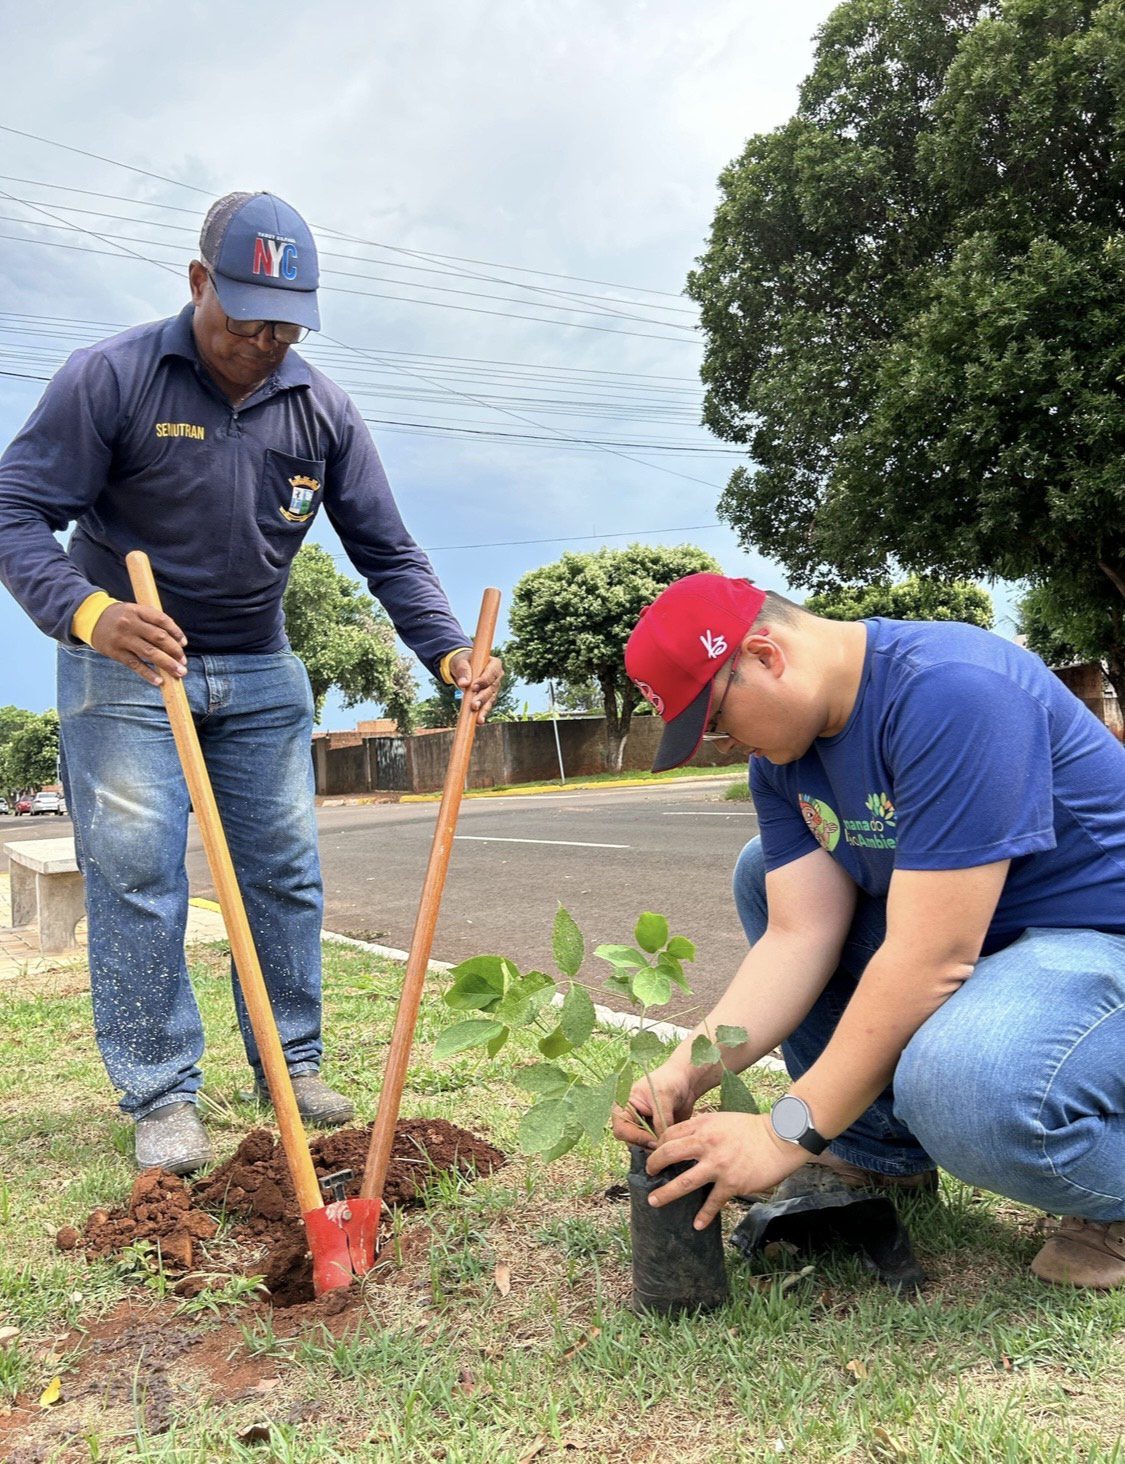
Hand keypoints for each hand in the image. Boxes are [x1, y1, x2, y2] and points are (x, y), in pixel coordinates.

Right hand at [89, 602, 187, 686]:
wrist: (92, 619)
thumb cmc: (121, 617)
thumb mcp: (135, 611)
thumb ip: (153, 621)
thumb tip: (176, 641)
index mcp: (138, 610)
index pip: (162, 620)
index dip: (176, 632)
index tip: (184, 643)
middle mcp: (130, 623)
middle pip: (158, 638)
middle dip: (175, 651)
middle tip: (184, 661)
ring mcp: (123, 639)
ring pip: (149, 653)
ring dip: (167, 664)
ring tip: (179, 672)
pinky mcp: (116, 652)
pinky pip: (135, 664)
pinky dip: (148, 674)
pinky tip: (159, 681)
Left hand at [450, 652, 503, 722]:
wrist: (463, 669)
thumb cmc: (463, 661)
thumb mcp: (461, 662)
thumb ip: (463, 670)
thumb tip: (464, 683)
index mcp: (494, 664)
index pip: (492, 673)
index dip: (484, 680)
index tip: (473, 687)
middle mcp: (497, 677)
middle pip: (491, 688)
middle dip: (482, 697)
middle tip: (473, 704)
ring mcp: (494, 688)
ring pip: (490, 699)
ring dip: (483, 708)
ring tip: (477, 718)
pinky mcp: (489, 697)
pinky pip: (487, 706)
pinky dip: (482, 713)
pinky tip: (479, 721)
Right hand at [611, 1058, 697, 1146]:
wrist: (686, 1082)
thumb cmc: (670, 1081)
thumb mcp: (662, 1098)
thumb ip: (660, 1121)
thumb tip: (659, 1144)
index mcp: (624, 1106)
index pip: (621, 1129)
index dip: (636, 1137)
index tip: (655, 1140)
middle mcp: (630, 1118)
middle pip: (630, 1141)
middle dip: (646, 1144)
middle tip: (663, 1144)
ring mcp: (642, 1127)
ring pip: (642, 1147)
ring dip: (654, 1148)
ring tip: (669, 1142)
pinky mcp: (654, 1134)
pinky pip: (654, 1147)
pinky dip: (662, 1148)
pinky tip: (672, 1142)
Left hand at [646, 1111, 807, 1229]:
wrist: (780, 1138)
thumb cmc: (752, 1128)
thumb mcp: (722, 1119)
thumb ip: (702, 1128)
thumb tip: (685, 1138)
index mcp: (702, 1125)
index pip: (670, 1134)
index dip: (659, 1144)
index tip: (655, 1154)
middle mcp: (706, 1144)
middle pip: (669, 1154)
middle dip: (654, 1165)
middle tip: (649, 1173)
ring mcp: (718, 1165)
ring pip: (683, 1182)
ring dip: (666, 1194)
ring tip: (654, 1201)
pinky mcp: (731, 1183)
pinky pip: (712, 1202)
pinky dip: (704, 1215)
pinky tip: (697, 1225)